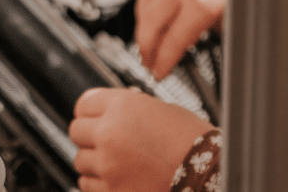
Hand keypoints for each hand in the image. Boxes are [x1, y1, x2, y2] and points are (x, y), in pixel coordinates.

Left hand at [70, 88, 212, 191]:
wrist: (211, 175)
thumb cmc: (191, 141)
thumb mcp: (156, 109)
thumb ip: (125, 108)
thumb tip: (106, 112)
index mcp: (120, 106)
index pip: (83, 104)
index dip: (91, 112)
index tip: (95, 118)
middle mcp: (109, 132)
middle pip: (76, 130)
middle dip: (89, 135)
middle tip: (105, 141)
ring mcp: (108, 165)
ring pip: (80, 160)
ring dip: (94, 161)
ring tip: (116, 163)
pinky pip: (87, 185)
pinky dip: (98, 183)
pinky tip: (115, 179)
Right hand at [135, 0, 228, 79]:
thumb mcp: (247, 12)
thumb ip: (222, 31)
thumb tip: (210, 44)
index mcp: (202, 1)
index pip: (173, 40)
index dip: (164, 60)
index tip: (160, 72)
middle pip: (150, 21)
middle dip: (145, 46)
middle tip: (147, 63)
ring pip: (145, 1)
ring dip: (141, 25)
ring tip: (145, 42)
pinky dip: (147, 4)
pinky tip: (152, 13)